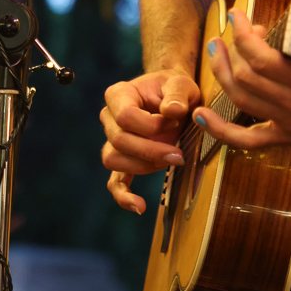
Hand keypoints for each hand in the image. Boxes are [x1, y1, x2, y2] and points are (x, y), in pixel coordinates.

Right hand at [100, 69, 200, 212]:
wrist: (174, 95)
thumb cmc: (175, 87)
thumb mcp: (182, 83)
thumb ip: (178, 94)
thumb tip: (172, 111)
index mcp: (119, 94)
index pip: (125, 116)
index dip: (151, 125)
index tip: (175, 122)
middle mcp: (109, 117)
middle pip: (119, 141)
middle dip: (150, 151)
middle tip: (179, 155)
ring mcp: (112, 139)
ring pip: (115, 160)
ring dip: (144, 166)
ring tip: (171, 161)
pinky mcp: (124, 159)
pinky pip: (115, 181)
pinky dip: (124, 195)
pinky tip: (139, 206)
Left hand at [200, 8, 290, 177]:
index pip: (261, 55)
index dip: (242, 34)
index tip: (238, 17)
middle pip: (245, 75)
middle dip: (231, 48)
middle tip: (231, 32)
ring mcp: (290, 125)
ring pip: (240, 100)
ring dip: (222, 74)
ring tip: (216, 53)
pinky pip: (247, 140)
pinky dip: (220, 130)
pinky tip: (202, 116)